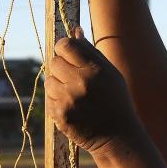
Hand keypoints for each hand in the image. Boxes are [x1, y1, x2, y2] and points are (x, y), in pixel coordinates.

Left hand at [45, 27, 140, 155]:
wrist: (117, 137)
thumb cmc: (116, 101)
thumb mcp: (111, 73)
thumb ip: (91, 51)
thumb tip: (74, 30)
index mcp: (95, 70)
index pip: (65, 46)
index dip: (63, 47)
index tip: (66, 52)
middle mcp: (80, 83)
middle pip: (54, 62)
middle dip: (60, 66)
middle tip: (72, 76)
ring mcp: (68, 100)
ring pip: (48, 80)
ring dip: (57, 84)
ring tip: (74, 93)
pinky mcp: (60, 115)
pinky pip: (48, 98)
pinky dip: (57, 100)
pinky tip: (72, 106)